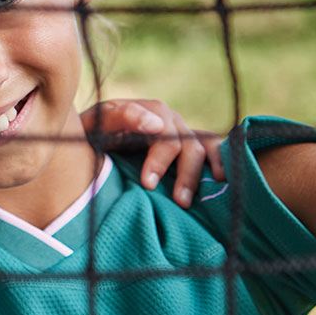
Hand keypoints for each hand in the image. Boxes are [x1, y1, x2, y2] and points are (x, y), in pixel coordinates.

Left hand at [82, 99, 223, 207]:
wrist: (92, 138)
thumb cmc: (93, 132)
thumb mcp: (99, 121)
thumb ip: (122, 117)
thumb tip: (156, 125)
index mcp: (152, 112)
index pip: (165, 136)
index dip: (159, 161)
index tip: (148, 184)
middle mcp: (172, 122)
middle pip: (189, 146)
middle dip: (186, 175)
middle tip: (179, 201)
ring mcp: (183, 133)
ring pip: (205, 150)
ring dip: (203, 175)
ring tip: (196, 200)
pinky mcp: (189, 146)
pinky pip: (212, 151)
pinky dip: (221, 163)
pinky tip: (223, 182)